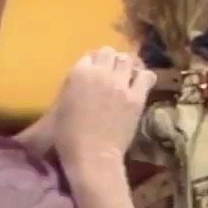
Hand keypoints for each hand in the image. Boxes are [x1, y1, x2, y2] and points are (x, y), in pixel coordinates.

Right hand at [53, 47, 155, 168]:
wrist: (92, 155)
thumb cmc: (68, 136)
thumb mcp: (61, 105)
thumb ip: (73, 86)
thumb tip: (82, 80)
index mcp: (78, 73)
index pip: (90, 55)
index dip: (93, 64)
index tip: (95, 73)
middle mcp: (100, 72)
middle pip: (109, 53)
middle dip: (110, 61)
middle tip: (111, 74)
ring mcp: (120, 84)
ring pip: (127, 60)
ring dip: (126, 67)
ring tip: (125, 78)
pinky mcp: (136, 97)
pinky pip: (146, 76)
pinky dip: (143, 77)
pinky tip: (140, 85)